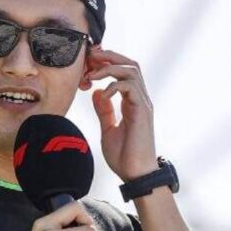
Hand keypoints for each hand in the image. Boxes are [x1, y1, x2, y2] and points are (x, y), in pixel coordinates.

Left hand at [85, 48, 158, 179]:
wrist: (135, 175)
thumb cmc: (124, 156)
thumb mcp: (108, 129)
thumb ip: (104, 111)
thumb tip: (97, 93)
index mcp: (132, 101)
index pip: (123, 71)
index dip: (106, 63)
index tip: (88, 65)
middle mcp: (140, 99)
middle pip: (130, 63)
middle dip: (109, 56)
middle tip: (90, 58)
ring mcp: (142, 103)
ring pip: (132, 70)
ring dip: (110, 67)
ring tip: (92, 74)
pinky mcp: (142, 111)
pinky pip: (130, 87)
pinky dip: (114, 86)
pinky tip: (102, 95)